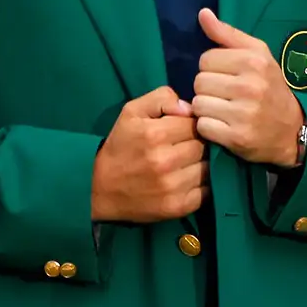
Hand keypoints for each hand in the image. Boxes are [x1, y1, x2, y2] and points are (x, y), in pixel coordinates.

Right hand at [91, 87, 206, 223]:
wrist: (99, 189)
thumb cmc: (119, 147)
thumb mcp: (132, 112)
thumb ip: (162, 98)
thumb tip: (190, 108)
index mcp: (155, 134)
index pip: (195, 123)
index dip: (190, 125)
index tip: (182, 131)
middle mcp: (165, 161)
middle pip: (203, 146)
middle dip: (196, 145)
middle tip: (182, 148)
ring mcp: (173, 187)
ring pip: (207, 168)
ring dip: (199, 165)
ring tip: (185, 165)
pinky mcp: (178, 207)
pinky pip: (206, 192)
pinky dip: (201, 186)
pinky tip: (186, 181)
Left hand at [190, 9, 305, 167]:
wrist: (292, 129)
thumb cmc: (270, 87)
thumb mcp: (257, 54)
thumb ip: (227, 34)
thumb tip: (202, 13)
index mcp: (254, 61)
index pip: (206, 59)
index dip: (213, 68)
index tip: (227, 77)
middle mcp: (250, 86)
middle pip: (199, 82)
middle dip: (208, 89)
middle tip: (225, 96)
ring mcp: (244, 113)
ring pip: (198, 104)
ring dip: (206, 109)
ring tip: (223, 110)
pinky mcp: (237, 137)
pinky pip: (203, 126)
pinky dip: (209, 128)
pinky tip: (223, 126)